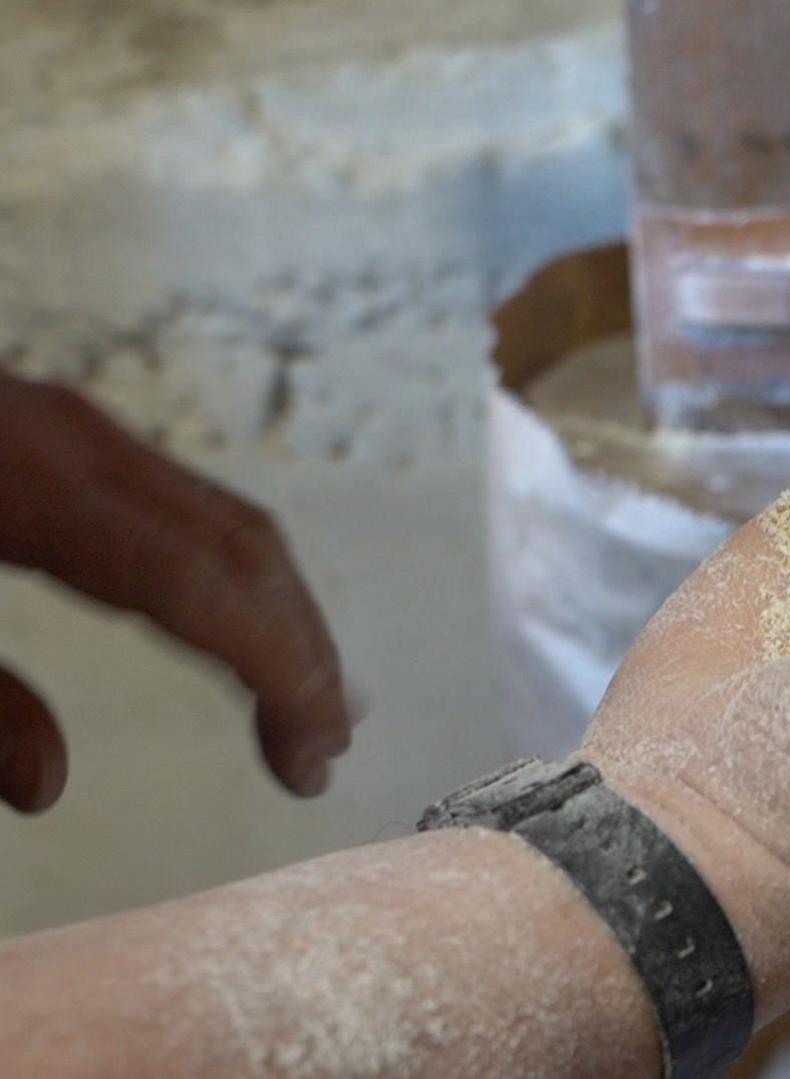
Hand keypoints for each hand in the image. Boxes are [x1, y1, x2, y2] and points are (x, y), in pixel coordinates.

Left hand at [0, 373, 351, 810]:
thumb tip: (45, 786)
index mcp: (34, 485)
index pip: (208, 584)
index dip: (280, 672)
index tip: (313, 760)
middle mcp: (74, 441)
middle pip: (242, 543)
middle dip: (302, 649)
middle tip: (324, 750)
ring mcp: (67, 425)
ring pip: (222, 516)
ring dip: (275, 611)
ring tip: (300, 701)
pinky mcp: (48, 428)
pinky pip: (180, 499)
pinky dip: (228, 573)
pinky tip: (224, 624)